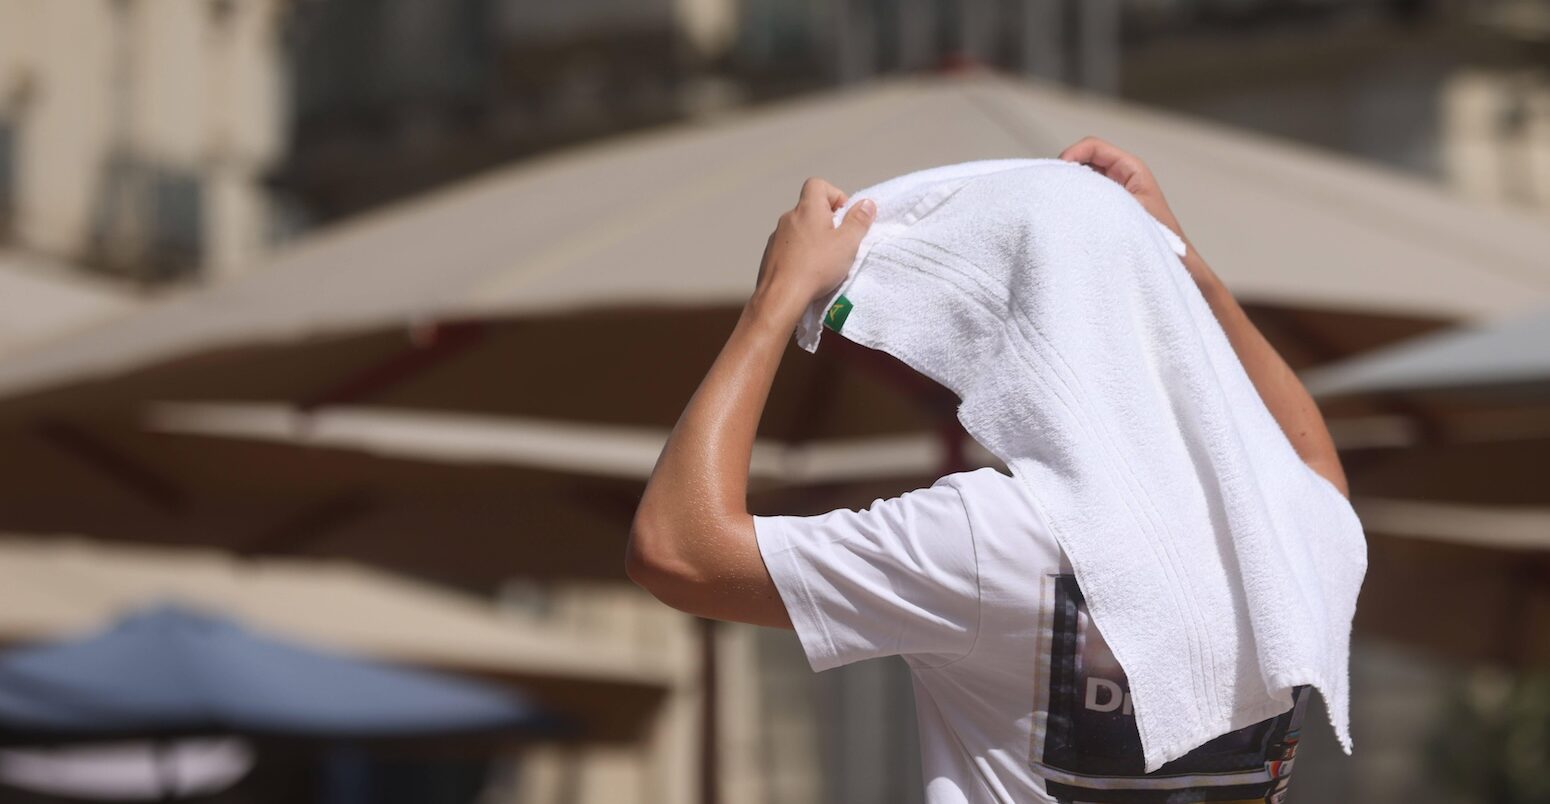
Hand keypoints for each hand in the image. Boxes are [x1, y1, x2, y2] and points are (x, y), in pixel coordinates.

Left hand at [753, 178, 875, 315]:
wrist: (781, 296)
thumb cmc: (816, 267)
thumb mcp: (848, 243)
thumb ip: (859, 221)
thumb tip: (866, 204)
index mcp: (807, 209)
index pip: (818, 185)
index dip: (835, 195)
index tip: (844, 217)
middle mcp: (788, 218)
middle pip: (810, 208)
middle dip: (827, 221)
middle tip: (839, 242)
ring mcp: (776, 237)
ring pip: (799, 229)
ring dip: (813, 239)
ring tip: (824, 261)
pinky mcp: (770, 256)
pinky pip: (788, 247)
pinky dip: (800, 253)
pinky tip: (808, 272)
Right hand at [1059, 137, 1186, 243]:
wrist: (1173, 260)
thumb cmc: (1161, 236)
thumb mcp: (1130, 209)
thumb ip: (1103, 193)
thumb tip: (1072, 183)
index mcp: (1131, 168)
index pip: (1094, 147)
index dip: (1073, 153)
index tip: (1059, 171)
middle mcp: (1120, 176)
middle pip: (1084, 159)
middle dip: (1066, 169)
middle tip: (1053, 187)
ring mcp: (1113, 191)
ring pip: (1082, 178)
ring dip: (1069, 186)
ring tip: (1059, 200)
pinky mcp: (1107, 208)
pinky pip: (1085, 196)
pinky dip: (1072, 200)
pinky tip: (1067, 213)